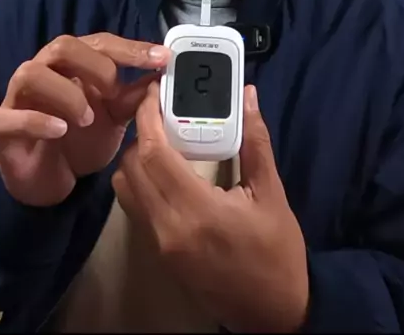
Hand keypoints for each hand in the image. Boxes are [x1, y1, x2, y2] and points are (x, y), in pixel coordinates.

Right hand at [0, 33, 169, 206]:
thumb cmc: (81, 139)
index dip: (131, 49)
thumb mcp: (115, 117)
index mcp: (72, 63)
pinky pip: (6, 117)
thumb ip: (134, 96)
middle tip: (113, 92)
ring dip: (66, 92)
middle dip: (95, 65)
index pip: (101, 43)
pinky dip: (35, 120)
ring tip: (87, 118)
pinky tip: (59, 131)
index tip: (162, 59)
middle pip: (63, 46)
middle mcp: (43, 71)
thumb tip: (162, 75)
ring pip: (31, 73)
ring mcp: (17, 97)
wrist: (52, 179)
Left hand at [112, 82, 308, 333]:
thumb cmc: (277, 251)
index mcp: (197, 211)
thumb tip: (247, 96)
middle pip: (131, 168)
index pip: (153, 154)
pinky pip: (135, 207)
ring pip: (125, 188)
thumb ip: (255, 141)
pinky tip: (167, 169)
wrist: (274, 312)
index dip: (148, 118)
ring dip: (136, 158)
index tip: (154, 92)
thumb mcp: (271, 193)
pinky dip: (141, 181)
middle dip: (141, 134)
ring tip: (165, 139)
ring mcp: (160, 244)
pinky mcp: (159, 253)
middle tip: (162, 111)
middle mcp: (168, 228)